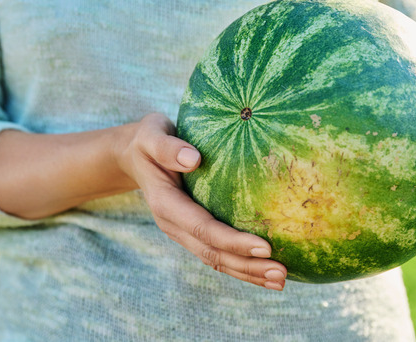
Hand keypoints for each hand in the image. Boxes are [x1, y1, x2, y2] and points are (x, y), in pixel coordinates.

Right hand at [118, 113, 287, 290]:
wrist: (134, 155)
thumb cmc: (148, 141)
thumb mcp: (152, 136)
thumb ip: (168, 147)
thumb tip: (194, 159)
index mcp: (166, 205)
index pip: (203, 228)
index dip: (233, 241)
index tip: (264, 247)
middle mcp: (174, 225)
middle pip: (213, 253)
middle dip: (247, 266)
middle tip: (281, 273)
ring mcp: (183, 232)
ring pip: (216, 260)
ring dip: (248, 273)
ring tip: (281, 280)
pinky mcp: (192, 232)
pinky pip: (217, 254)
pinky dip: (241, 265)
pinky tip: (266, 271)